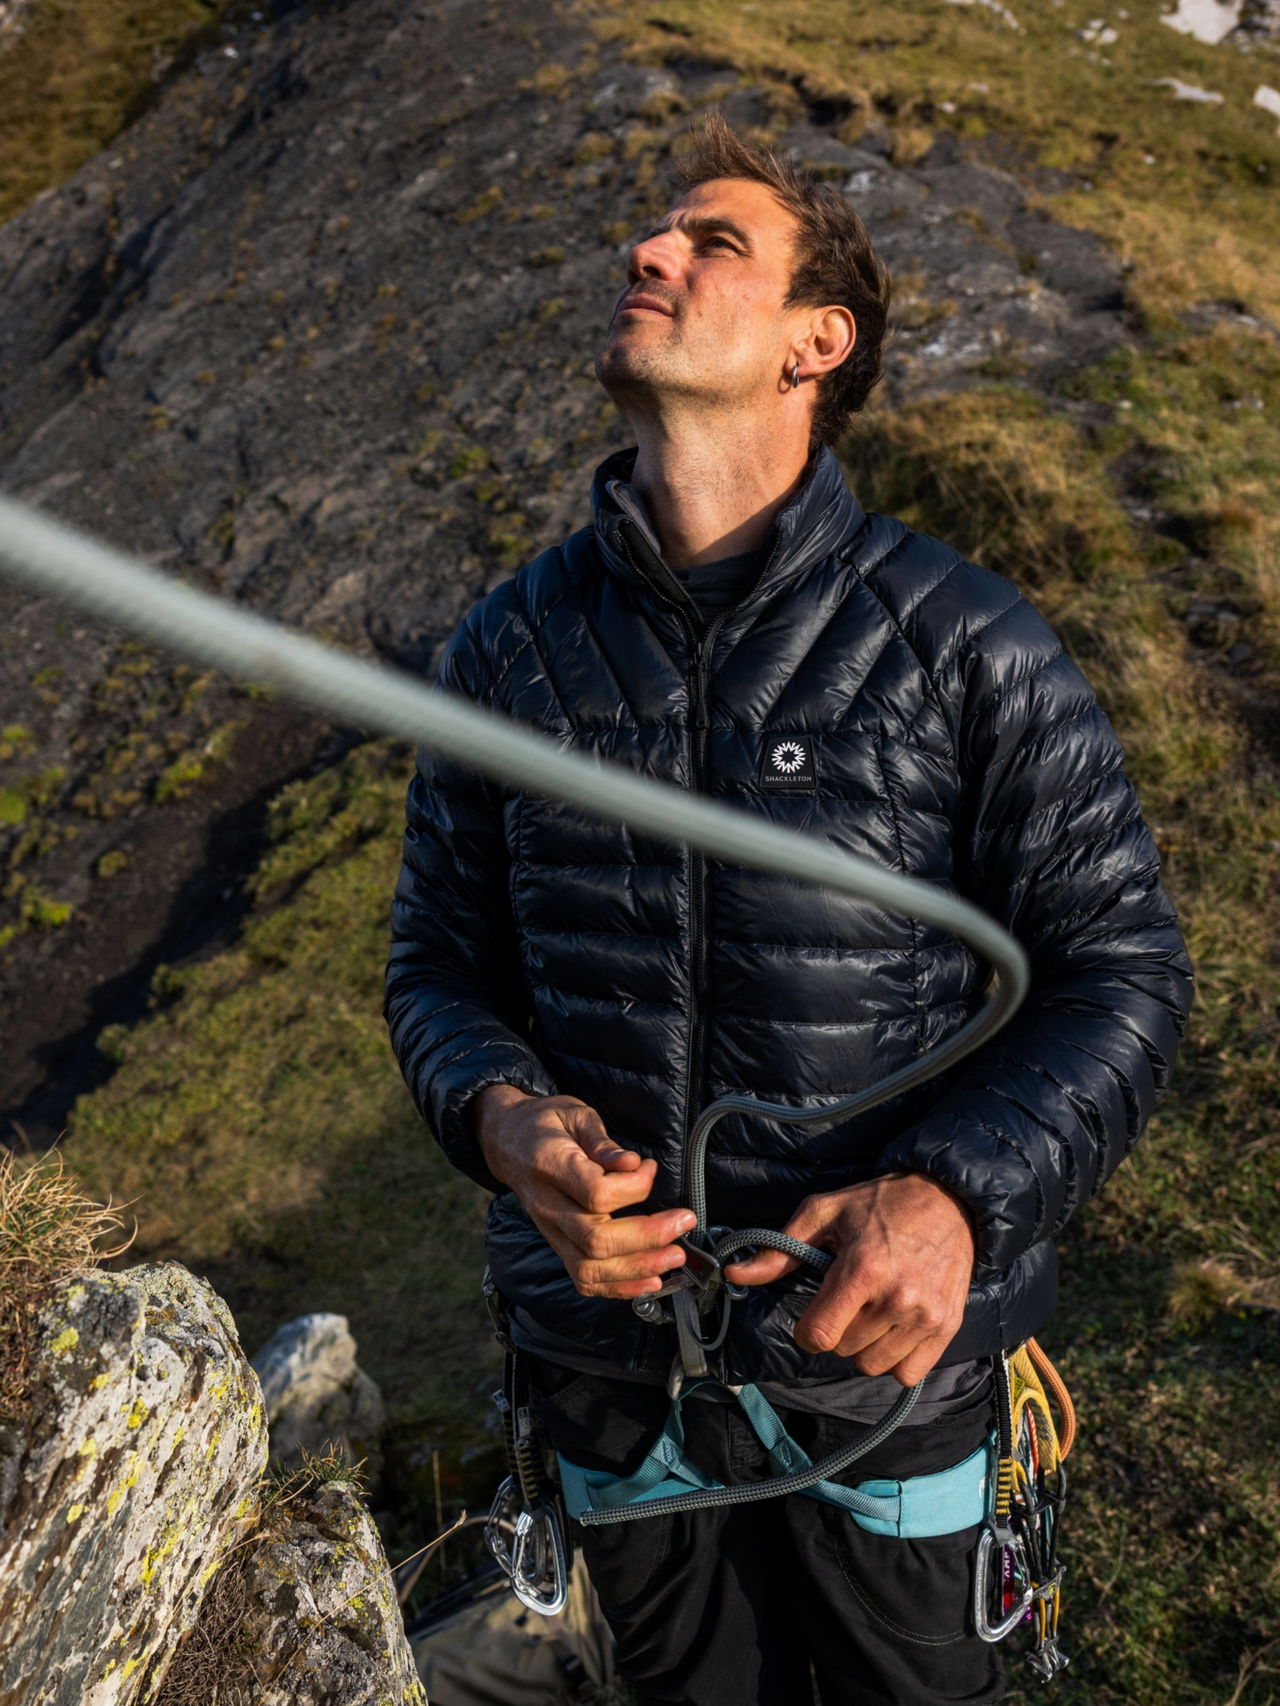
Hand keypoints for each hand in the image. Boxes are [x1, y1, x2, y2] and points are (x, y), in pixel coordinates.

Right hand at [474, 1085, 695, 1300]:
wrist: (506, 1142)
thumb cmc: (545, 1124)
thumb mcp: (574, 1113)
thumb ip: (602, 1141)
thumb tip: (632, 1163)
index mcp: (550, 1166)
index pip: (596, 1193)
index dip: (634, 1187)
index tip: (650, 1168)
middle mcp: (547, 1205)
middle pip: (596, 1239)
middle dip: (648, 1236)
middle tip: (683, 1221)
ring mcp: (550, 1231)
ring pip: (590, 1267)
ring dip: (638, 1268)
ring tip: (674, 1257)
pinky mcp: (556, 1245)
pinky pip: (583, 1279)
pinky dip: (618, 1287)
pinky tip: (650, 1280)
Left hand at [723, 1172, 975, 1386]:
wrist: (949, 1199)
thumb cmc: (880, 1203)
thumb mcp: (824, 1213)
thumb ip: (779, 1250)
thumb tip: (733, 1274)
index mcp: (863, 1269)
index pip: (819, 1335)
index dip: (806, 1332)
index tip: (813, 1316)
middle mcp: (897, 1298)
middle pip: (843, 1350)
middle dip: (838, 1329)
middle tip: (849, 1299)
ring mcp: (925, 1316)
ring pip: (872, 1365)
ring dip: (865, 1345)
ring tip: (873, 1309)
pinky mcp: (947, 1327)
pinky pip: (906, 1373)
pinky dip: (896, 1358)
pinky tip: (895, 1326)